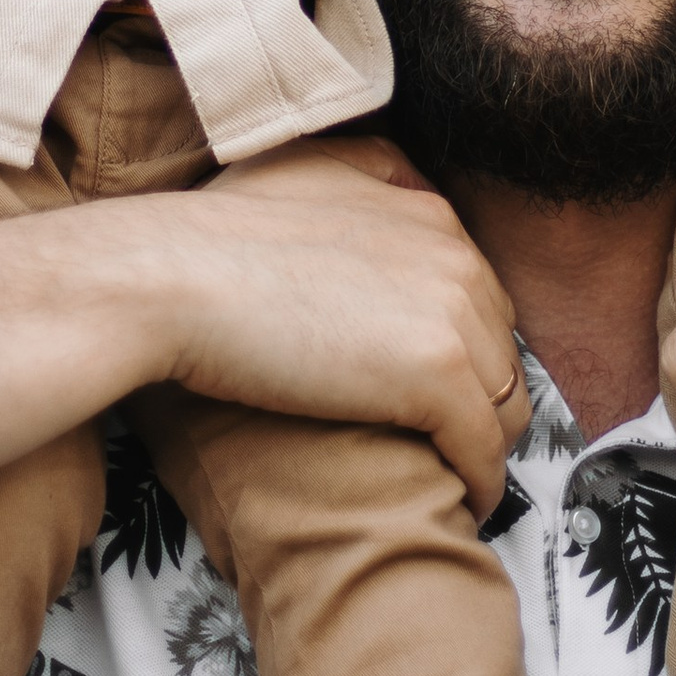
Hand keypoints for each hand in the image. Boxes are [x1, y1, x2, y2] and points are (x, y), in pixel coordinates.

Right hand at [129, 141, 527, 508]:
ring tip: (457, 477)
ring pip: (506, 401)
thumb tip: (399, 176)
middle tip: (447, 441)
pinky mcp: (437, 378)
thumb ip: (363, 169)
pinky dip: (481, 482)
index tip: (438, 386)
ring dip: (487, 443)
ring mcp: (453, 316)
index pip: (481, 295)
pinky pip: (484, 448)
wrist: (169, 280)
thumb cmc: (209, 237)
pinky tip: (464, 505)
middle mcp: (456, 256)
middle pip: (502, 349)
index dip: (465, 346)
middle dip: (483, 395)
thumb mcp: (302, 170)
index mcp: (428, 213)